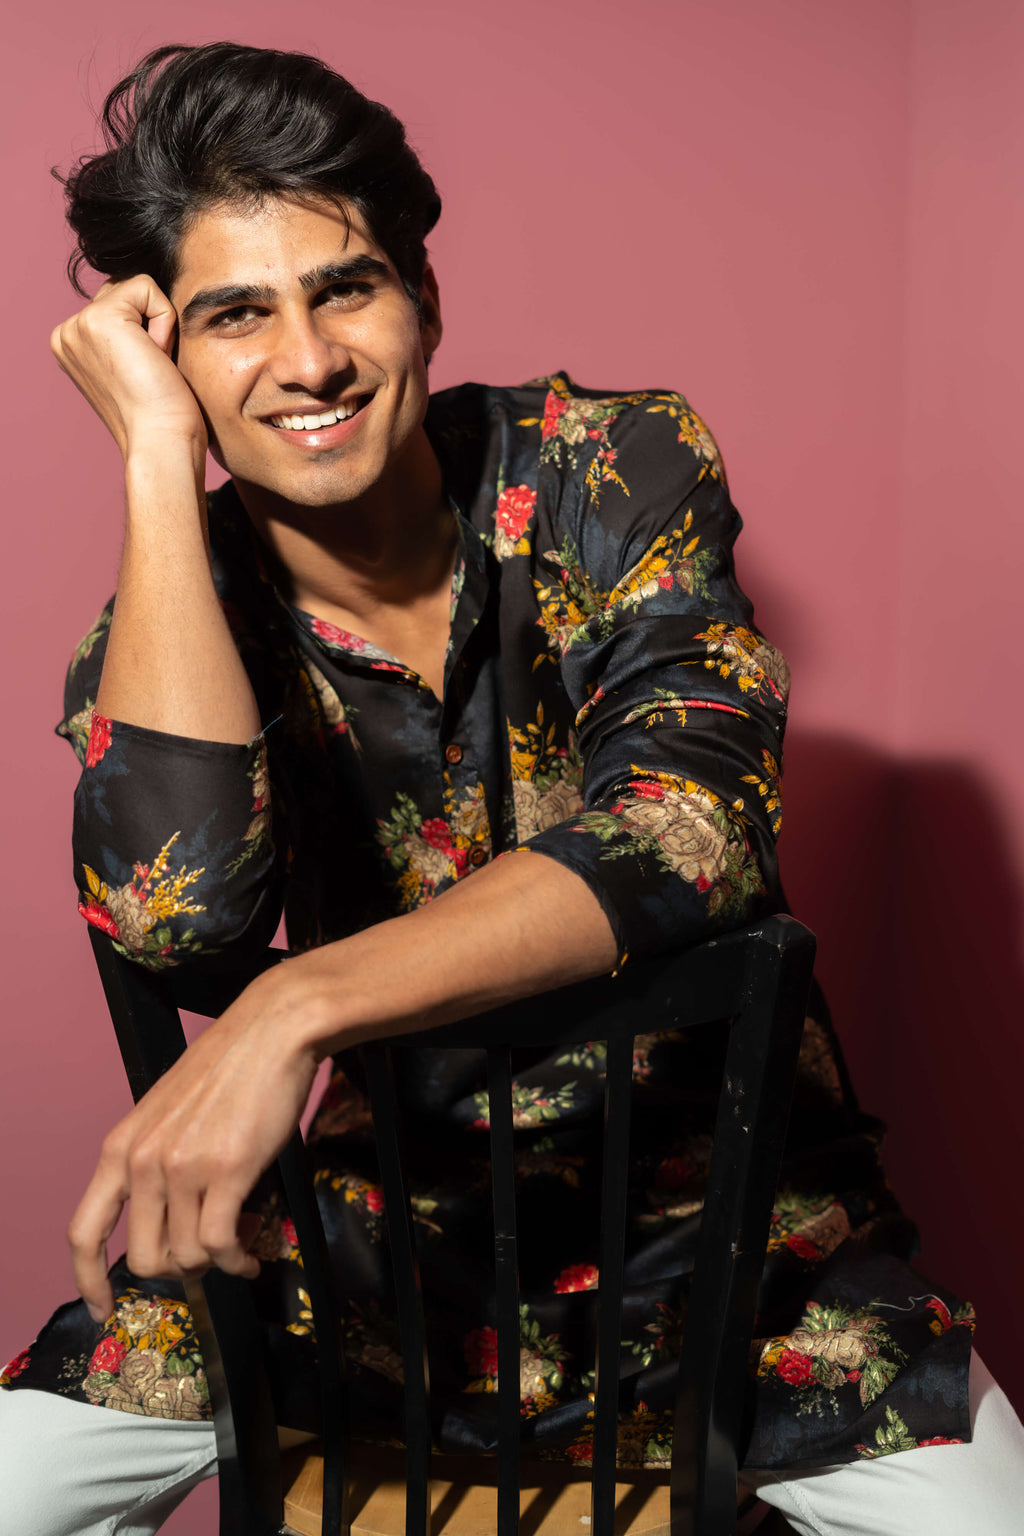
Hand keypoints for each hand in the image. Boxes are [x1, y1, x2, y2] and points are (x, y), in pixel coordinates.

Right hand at [50, 275, 207, 461]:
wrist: (161, 440)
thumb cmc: (161, 414)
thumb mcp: (134, 365)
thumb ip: (127, 332)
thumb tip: (145, 306)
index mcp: (70, 345)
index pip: (119, 303)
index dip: (147, 331)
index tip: (145, 374)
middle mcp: (67, 333)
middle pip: (126, 292)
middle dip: (151, 324)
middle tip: (152, 370)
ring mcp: (78, 324)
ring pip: (136, 289)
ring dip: (159, 325)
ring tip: (153, 365)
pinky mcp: (100, 318)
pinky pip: (147, 288)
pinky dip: (165, 321)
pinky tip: (156, 357)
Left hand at [68, 966, 320, 1321]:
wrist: (273, 1030)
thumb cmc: (229, 1067)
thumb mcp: (167, 1112)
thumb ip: (155, 1161)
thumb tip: (166, 1221)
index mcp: (121, 1147)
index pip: (83, 1231)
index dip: (88, 1280)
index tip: (102, 1309)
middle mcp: (144, 1161)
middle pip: (144, 1258)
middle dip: (180, 1269)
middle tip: (210, 1254)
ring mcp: (184, 1166)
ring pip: (188, 1255)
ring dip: (218, 1262)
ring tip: (242, 1242)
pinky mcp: (227, 1170)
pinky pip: (222, 1244)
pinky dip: (239, 1261)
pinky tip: (252, 1255)